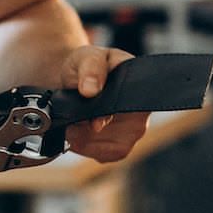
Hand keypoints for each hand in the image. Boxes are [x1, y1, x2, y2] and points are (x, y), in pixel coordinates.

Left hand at [60, 45, 149, 162]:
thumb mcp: (88, 57)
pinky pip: (105, 155)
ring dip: (87, 142)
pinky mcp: (118, 143)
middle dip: (92, 134)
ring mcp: (131, 130)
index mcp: (141, 86)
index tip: (91, 123)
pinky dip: (86, 148)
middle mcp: (141, 111)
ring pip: (112, 149)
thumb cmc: (88, 64)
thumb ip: (91, 69)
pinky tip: (75, 135)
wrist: (78, 76)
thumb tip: (91, 90)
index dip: (111, 118)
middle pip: (124, 135)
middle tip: (71, 125)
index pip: (134, 110)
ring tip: (70, 127)